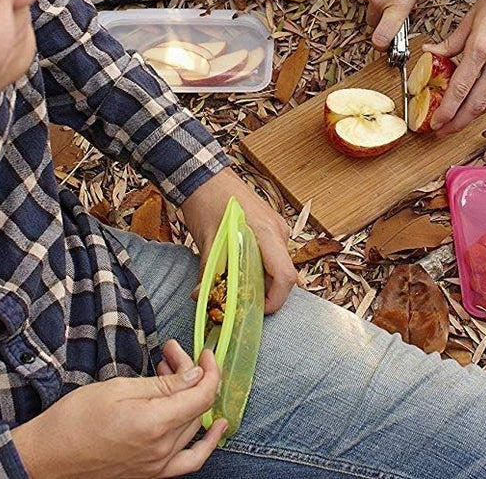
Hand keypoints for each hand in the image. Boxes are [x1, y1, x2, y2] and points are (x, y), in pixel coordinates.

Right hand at [12, 348, 226, 477]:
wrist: (48, 456)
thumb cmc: (75, 420)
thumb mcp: (119, 389)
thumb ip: (163, 384)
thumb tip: (196, 375)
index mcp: (155, 424)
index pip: (202, 395)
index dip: (210, 370)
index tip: (205, 353)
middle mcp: (161, 450)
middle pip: (196, 408)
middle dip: (191, 375)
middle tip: (172, 355)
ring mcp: (157, 466)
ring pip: (193, 429)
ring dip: (191, 400)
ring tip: (175, 377)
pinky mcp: (150, 474)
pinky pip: (188, 461)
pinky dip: (204, 444)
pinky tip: (214, 428)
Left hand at [181, 171, 296, 313]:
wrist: (204, 175)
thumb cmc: (207, 202)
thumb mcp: (207, 241)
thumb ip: (207, 273)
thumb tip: (200, 298)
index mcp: (267, 234)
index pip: (285, 276)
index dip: (274, 300)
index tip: (256, 311)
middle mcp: (277, 231)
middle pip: (283, 274)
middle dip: (265, 293)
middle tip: (240, 302)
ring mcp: (276, 226)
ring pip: (277, 264)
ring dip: (261, 279)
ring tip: (235, 285)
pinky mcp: (269, 225)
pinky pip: (271, 254)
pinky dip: (259, 266)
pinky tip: (238, 269)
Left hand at [425, 0, 485, 132]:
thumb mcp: (470, 17)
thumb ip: (450, 41)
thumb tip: (431, 53)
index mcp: (482, 47)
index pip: (460, 88)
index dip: (446, 110)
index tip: (435, 121)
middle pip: (476, 104)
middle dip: (457, 123)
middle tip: (442, 131)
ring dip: (472, 117)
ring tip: (456, 122)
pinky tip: (476, 105)